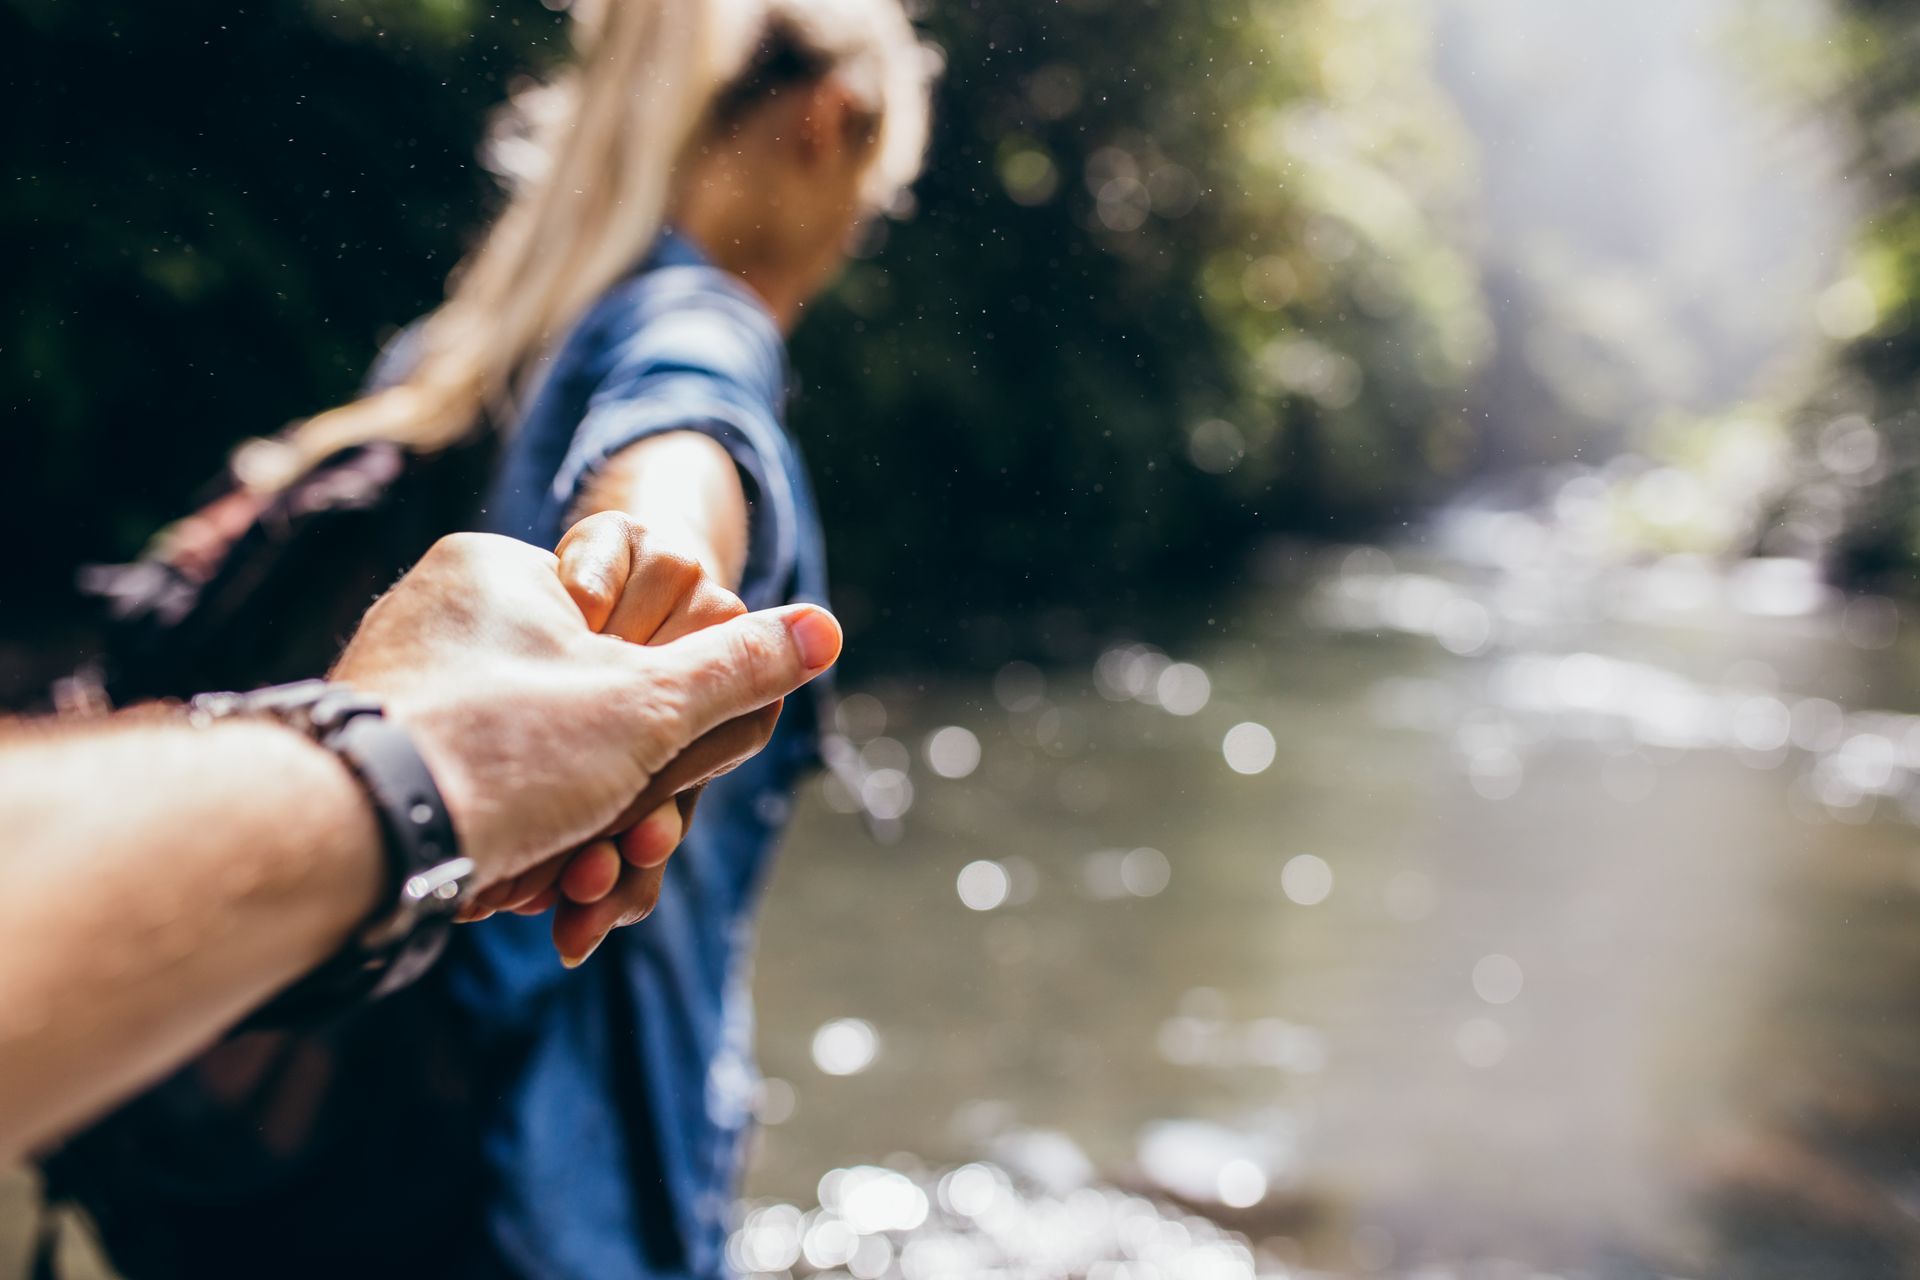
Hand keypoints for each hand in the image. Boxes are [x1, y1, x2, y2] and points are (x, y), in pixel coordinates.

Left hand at [329, 529, 841, 896]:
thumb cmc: (501, 751)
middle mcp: (441, 614)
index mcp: (501, 569)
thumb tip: (826, 627)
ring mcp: (403, 684)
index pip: (626, 631)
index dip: (665, 719)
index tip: (665, 781)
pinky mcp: (378, 752)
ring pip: (531, 764)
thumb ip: (740, 669)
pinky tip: (520, 896)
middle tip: (627, 861)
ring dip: (572, 837)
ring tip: (576, 896)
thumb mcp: (648, 708)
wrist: (346, 840)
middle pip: (581, 709)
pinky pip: (475, 792)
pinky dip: (511, 845)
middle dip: (619, 802)